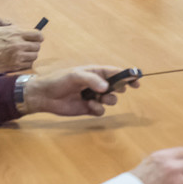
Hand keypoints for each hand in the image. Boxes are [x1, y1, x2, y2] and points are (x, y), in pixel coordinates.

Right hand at [0, 25, 41, 71]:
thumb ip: (14, 30)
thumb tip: (26, 32)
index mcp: (16, 34)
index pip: (38, 35)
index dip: (39, 37)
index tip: (37, 39)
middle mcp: (18, 45)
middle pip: (37, 46)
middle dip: (34, 46)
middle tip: (29, 47)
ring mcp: (17, 57)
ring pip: (34, 56)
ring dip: (31, 55)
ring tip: (24, 54)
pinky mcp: (14, 66)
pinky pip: (28, 65)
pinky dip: (27, 63)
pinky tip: (21, 60)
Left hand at [23, 65, 139, 116]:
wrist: (44, 96)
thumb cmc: (58, 80)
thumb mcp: (75, 75)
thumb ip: (92, 80)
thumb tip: (107, 88)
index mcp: (96, 72)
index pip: (116, 72)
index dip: (128, 76)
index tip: (137, 80)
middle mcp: (97, 84)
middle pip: (117, 86)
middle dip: (119, 89)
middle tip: (115, 89)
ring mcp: (94, 97)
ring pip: (111, 100)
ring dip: (108, 100)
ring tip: (98, 98)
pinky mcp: (89, 108)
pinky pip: (101, 111)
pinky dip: (97, 109)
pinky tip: (88, 105)